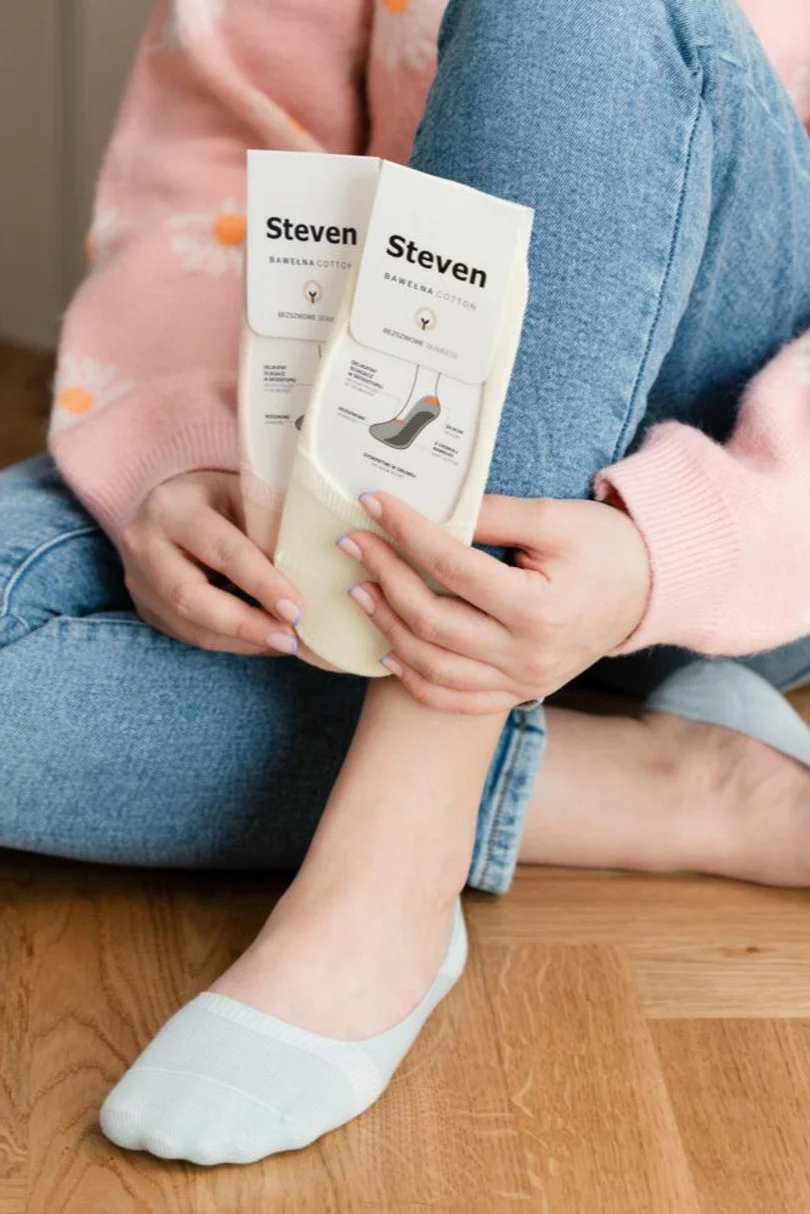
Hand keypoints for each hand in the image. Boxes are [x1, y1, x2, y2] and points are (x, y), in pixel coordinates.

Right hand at [120, 470, 302, 654]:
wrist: (165, 504)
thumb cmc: (217, 497)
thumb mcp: (242, 495)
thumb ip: (267, 529)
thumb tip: (308, 579)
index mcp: (172, 508)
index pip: (221, 551)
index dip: (261, 583)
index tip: (296, 610)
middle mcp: (144, 545)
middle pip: (191, 598)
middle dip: (245, 624)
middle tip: (290, 639)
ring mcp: (139, 582)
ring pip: (190, 625)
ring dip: (242, 641)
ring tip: (285, 644)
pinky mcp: (146, 608)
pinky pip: (190, 635)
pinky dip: (232, 643)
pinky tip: (263, 641)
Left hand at [341, 492, 650, 713]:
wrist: (649, 591)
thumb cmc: (605, 546)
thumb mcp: (555, 518)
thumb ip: (492, 514)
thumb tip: (429, 508)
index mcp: (537, 608)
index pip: (451, 566)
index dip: (405, 532)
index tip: (374, 504)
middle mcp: (526, 654)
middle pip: (432, 620)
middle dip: (385, 577)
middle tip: (355, 543)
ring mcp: (521, 681)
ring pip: (433, 666)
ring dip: (388, 628)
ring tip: (361, 590)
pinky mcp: (518, 692)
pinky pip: (454, 699)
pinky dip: (415, 679)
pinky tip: (389, 650)